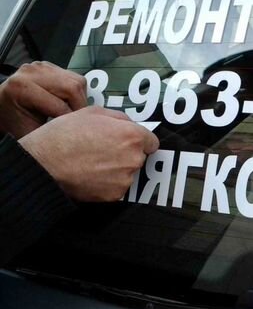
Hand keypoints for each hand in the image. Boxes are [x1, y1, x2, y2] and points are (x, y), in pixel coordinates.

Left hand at [0, 61, 86, 138]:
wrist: (3, 109)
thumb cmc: (16, 122)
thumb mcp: (32, 133)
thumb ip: (54, 132)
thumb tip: (77, 131)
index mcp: (21, 88)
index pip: (60, 105)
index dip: (72, 120)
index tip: (77, 129)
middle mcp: (31, 72)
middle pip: (72, 87)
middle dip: (80, 106)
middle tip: (79, 120)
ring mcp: (41, 66)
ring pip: (77, 81)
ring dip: (80, 98)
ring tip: (72, 110)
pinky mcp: (49, 66)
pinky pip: (74, 78)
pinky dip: (76, 91)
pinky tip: (67, 101)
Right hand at [19, 106, 159, 201]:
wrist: (44, 163)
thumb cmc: (64, 135)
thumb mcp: (92, 113)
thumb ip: (118, 118)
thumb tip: (130, 124)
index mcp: (132, 135)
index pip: (152, 141)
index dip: (139, 141)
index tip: (129, 142)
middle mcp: (134, 158)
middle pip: (140, 157)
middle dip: (127, 154)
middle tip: (103, 150)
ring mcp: (125, 178)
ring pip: (128, 172)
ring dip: (117, 169)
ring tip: (93, 162)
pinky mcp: (115, 195)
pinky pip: (117, 187)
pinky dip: (108, 183)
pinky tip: (91, 175)